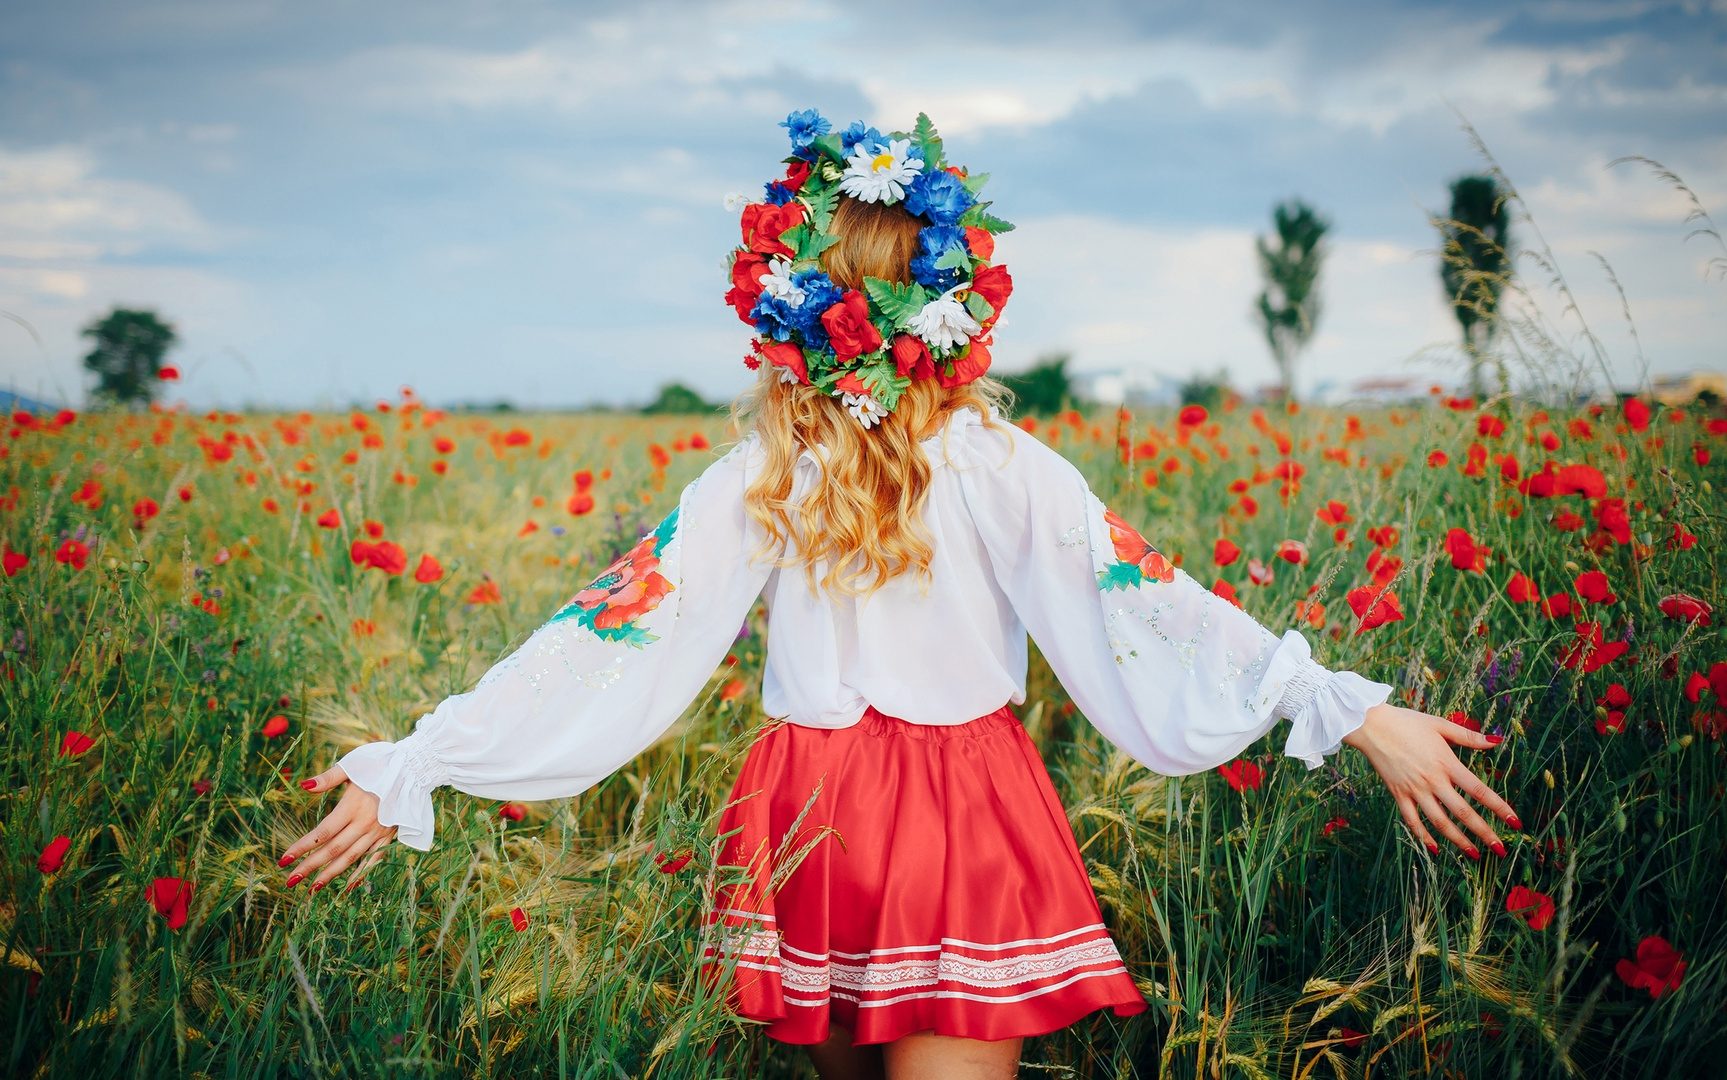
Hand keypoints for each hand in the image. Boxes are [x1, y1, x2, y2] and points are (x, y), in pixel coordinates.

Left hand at [278, 764, 398, 893]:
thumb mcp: (353, 766)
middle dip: (310, 866)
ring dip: (331, 874)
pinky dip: (361, 874)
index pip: (322, 832)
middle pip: (333, 849)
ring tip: (313, 889)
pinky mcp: (389, 835)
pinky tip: (348, 887)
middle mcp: (365, 823)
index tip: (284, 859)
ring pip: (351, 858)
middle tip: (291, 881)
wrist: (416, 768)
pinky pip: (374, 859)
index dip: (302, 847)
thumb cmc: (381, 764)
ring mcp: (378, 832)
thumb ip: (328, 778)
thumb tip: (303, 785)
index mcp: (353, 806)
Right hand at [1342, 703, 1520, 859]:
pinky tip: (1434, 848)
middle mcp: (1432, 780)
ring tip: (1473, 854)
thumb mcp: (1440, 725)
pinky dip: (1423, 836)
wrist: (1371, 725)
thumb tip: (1497, 740)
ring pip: (1439, 821)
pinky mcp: (1398, 793)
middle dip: (1483, 832)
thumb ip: (1469, 736)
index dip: (1499, 807)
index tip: (1515, 823)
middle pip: (1462, 812)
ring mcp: (1414, 789)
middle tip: (1500, 849)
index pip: (1479, 790)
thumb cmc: (1407, 722)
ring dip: (1457, 840)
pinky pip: (1411, 820)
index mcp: (1446, 763)